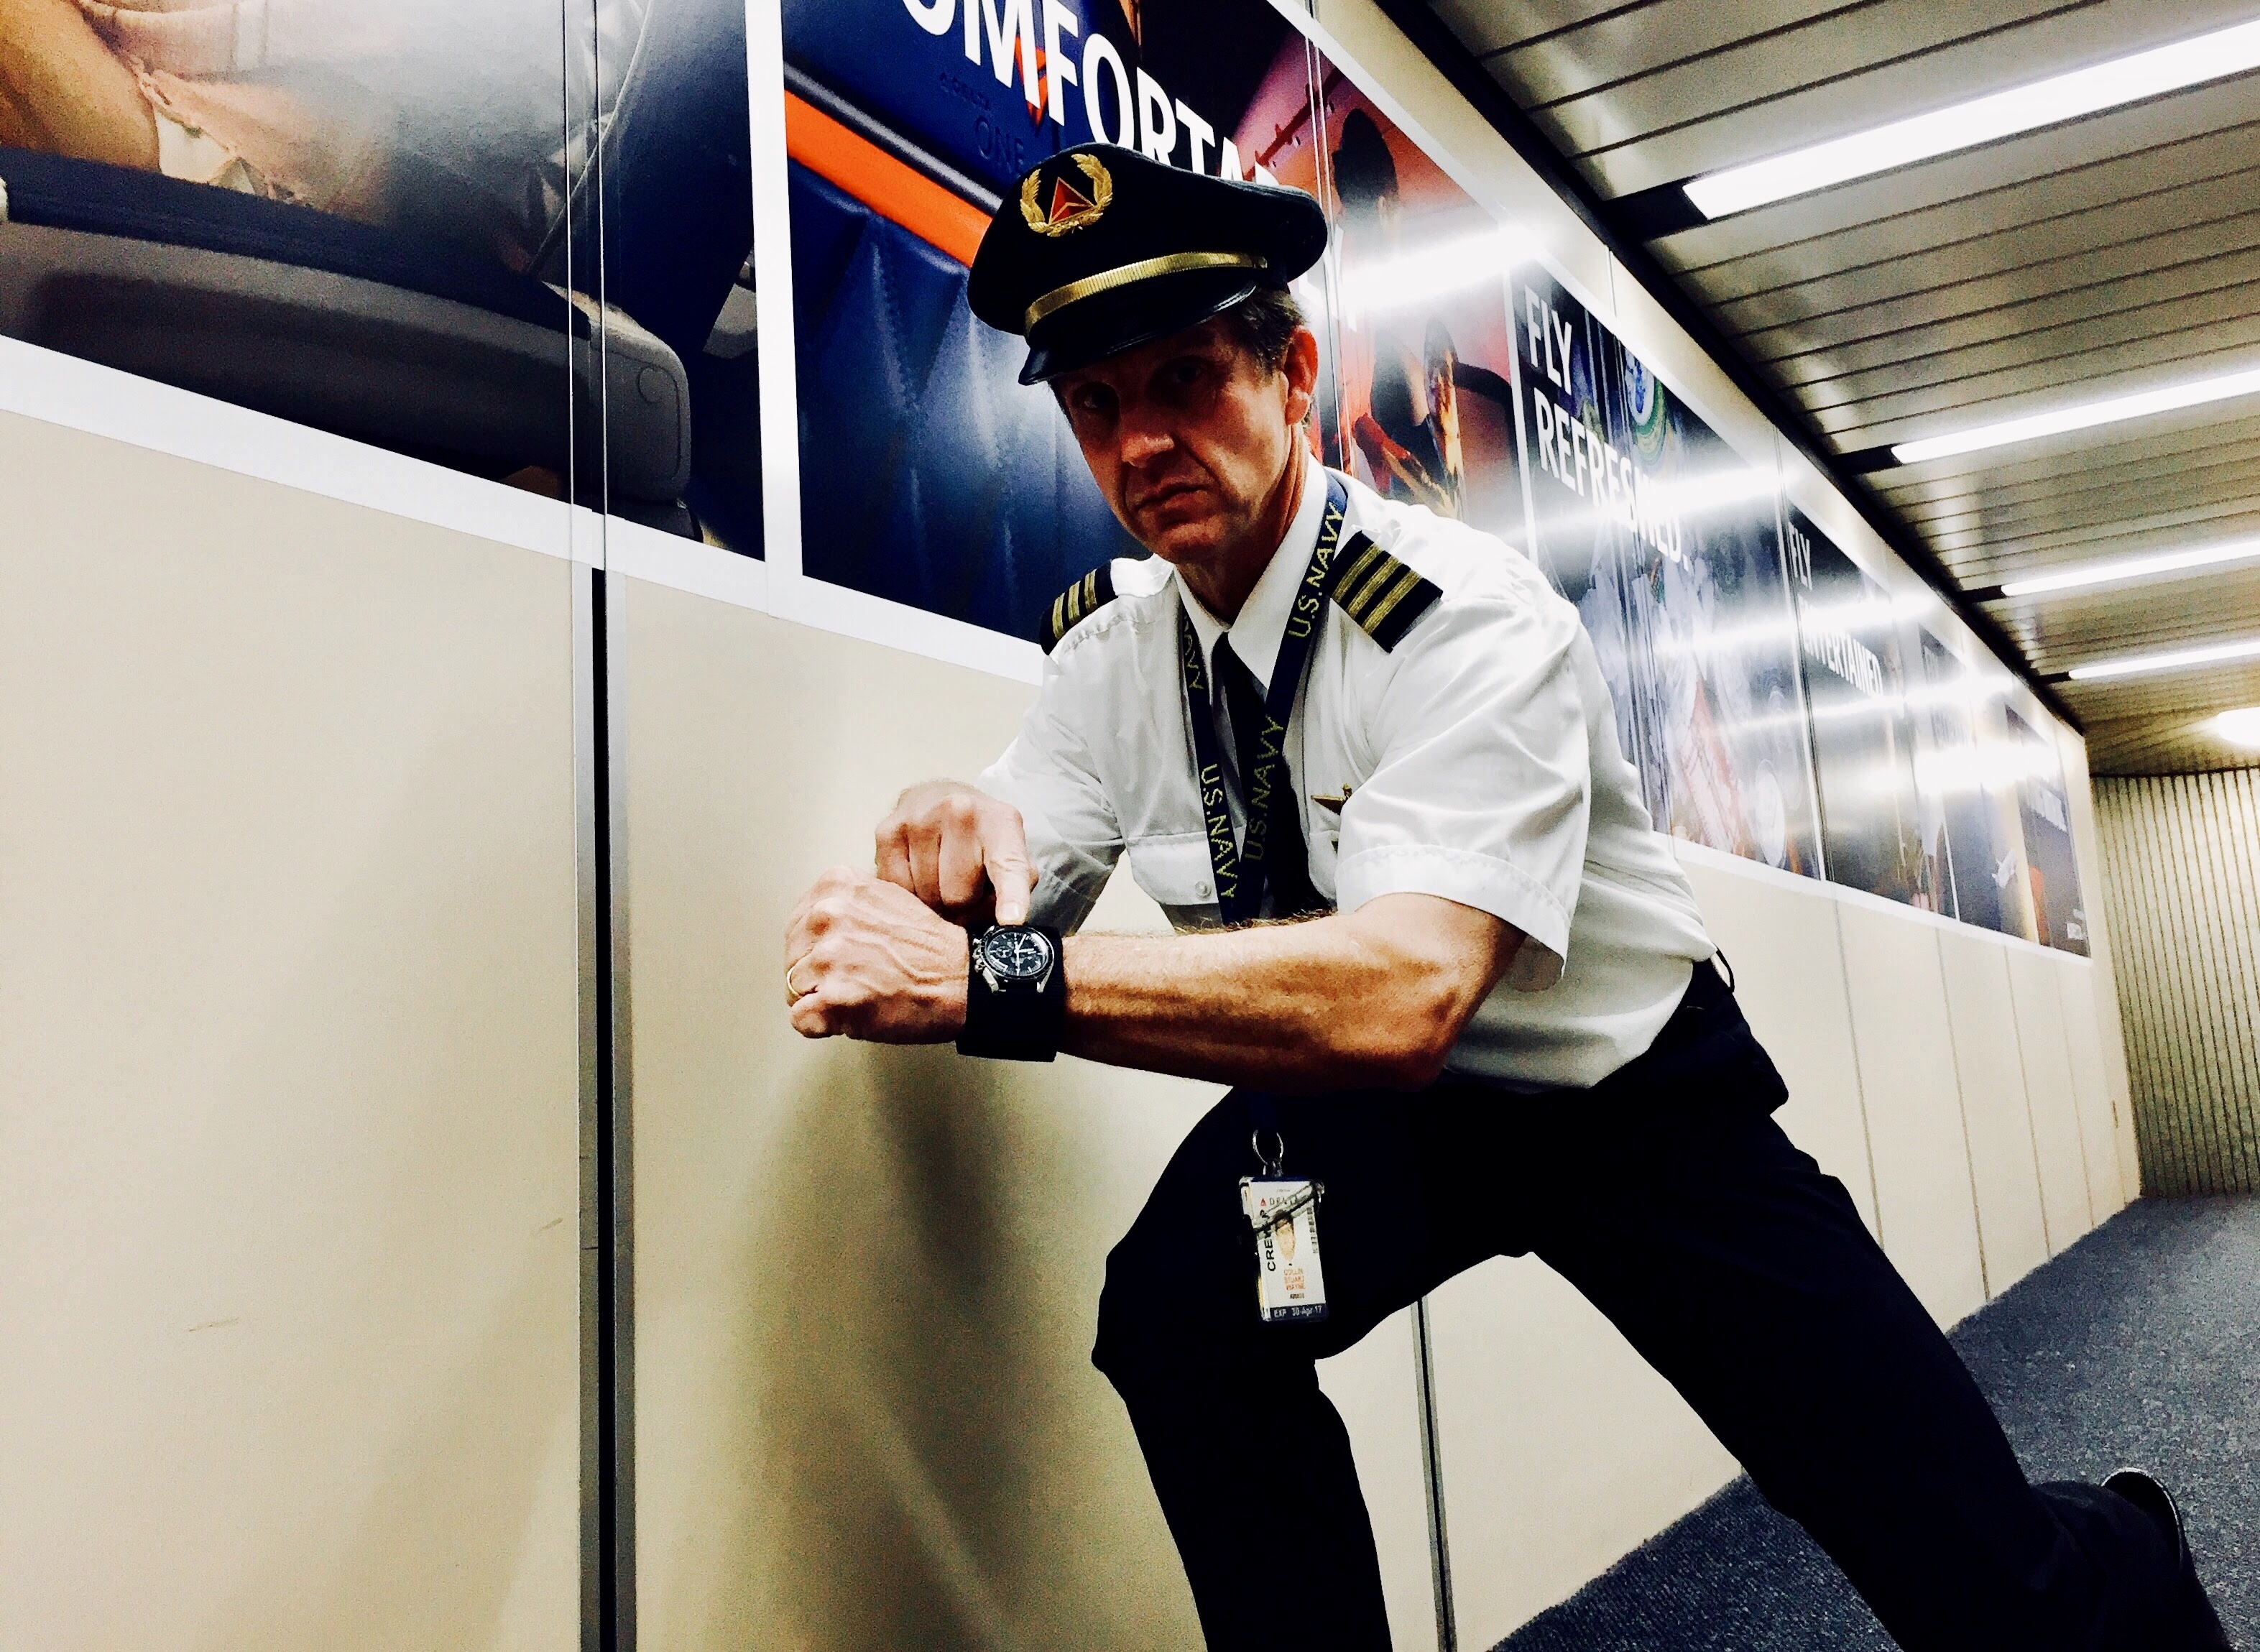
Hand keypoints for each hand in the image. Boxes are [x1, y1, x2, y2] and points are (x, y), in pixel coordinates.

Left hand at [785, 867, 970, 1041]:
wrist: (963, 980)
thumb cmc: (930, 949)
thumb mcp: (885, 899)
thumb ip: (847, 904)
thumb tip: (815, 921)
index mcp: (837, 887)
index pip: (798, 923)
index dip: (816, 947)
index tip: (840, 956)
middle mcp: (828, 916)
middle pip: (791, 956)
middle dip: (815, 974)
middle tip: (854, 979)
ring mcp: (828, 958)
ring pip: (794, 989)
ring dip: (820, 999)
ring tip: (859, 995)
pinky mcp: (833, 998)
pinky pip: (801, 1019)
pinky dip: (821, 1025)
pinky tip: (850, 1015)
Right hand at [874, 781, 1032, 927]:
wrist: (939, 796)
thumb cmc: (979, 837)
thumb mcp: (1010, 854)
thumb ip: (1014, 888)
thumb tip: (1001, 922)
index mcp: (1000, 822)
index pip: (1007, 865)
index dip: (1011, 896)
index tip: (1011, 919)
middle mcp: (959, 811)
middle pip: (958, 897)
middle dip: (961, 902)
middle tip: (962, 882)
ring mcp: (919, 818)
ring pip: (926, 895)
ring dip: (934, 897)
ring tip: (940, 873)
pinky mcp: (887, 830)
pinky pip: (897, 888)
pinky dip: (909, 890)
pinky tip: (918, 870)